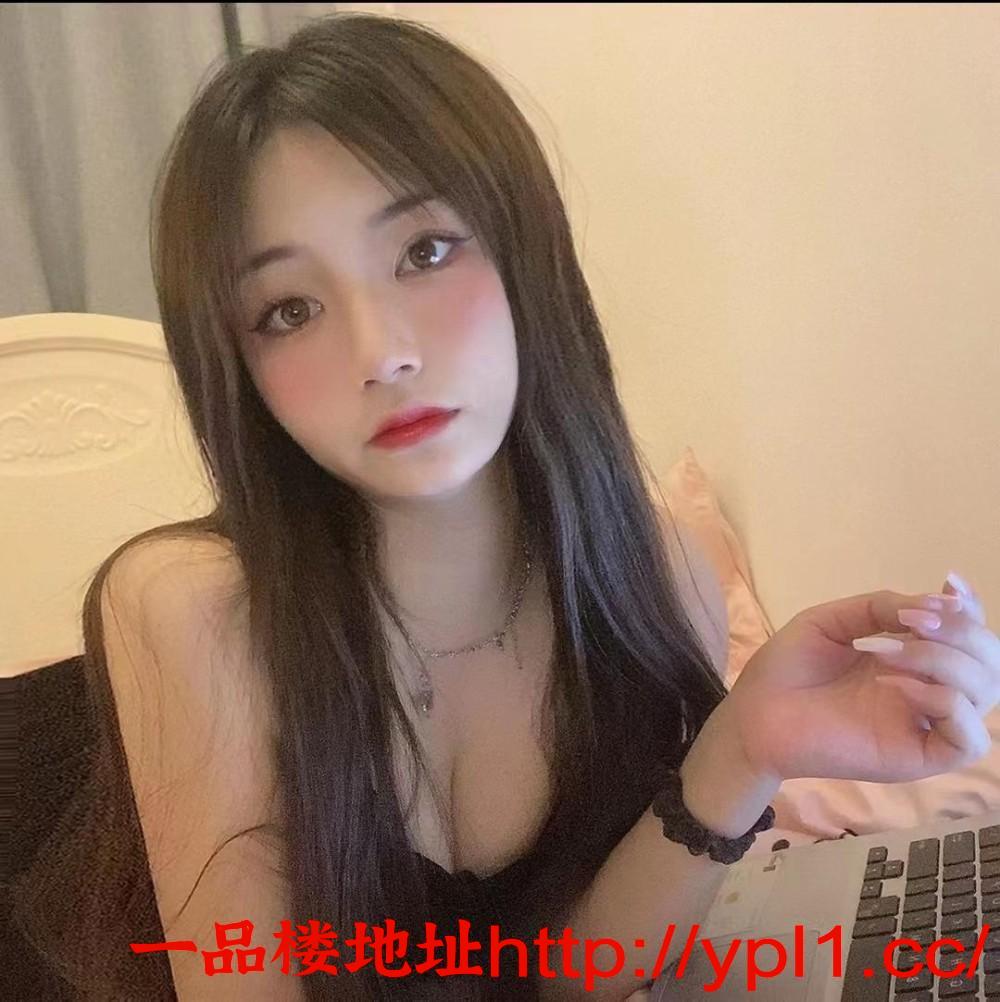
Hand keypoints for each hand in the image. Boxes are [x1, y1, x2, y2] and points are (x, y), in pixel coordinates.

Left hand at [718, 576, 998, 785]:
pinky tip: (898, 686)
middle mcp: (926, 690)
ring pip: (984, 693)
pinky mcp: (915, 756)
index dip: (970, 609)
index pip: (968, 636)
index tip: (949, 583)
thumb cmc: (786, 669)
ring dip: (945, 660)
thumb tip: (937, 603)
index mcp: (910, 659)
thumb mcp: (832, 621)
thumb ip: (881, 607)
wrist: (754, 712)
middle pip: (989, 662)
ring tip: (890, 652)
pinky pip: (968, 738)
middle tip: (915, 622)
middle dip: (964, 631)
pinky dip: (946, 703)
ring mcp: (923, 724)